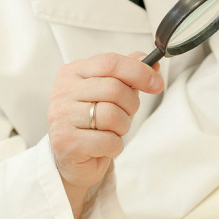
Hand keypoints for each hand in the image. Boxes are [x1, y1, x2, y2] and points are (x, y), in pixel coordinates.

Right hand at [47, 52, 162, 218]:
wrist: (72, 156)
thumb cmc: (94, 121)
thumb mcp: (111, 92)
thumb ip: (128, 74)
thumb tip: (153, 64)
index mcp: (73, 72)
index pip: (110, 62)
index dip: (139, 72)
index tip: (156, 84)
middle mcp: (63, 91)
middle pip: (114, 89)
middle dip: (131, 105)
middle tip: (127, 114)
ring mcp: (62, 116)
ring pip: (112, 115)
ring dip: (123, 126)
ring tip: (113, 130)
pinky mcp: (66, 142)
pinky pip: (107, 141)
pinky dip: (115, 145)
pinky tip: (105, 145)